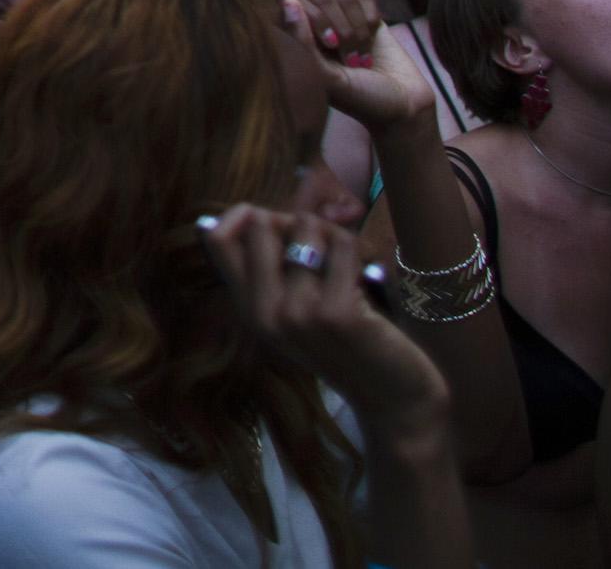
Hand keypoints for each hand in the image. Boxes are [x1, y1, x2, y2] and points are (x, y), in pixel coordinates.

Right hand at [200, 207, 450, 441]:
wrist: (392, 398)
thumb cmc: (348, 345)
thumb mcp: (296, 312)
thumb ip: (271, 269)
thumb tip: (251, 212)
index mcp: (249, 312)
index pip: (218, 239)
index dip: (242, 215)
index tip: (274, 223)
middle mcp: (264, 315)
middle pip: (260, 224)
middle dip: (294, 222)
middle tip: (322, 250)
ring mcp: (298, 315)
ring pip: (306, 226)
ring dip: (332, 235)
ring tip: (346, 269)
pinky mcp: (335, 313)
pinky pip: (343, 244)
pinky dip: (359, 252)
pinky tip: (367, 281)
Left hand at [281, 0, 438, 133]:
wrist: (405, 105)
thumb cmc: (362, 99)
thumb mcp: (328, 79)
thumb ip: (303, 43)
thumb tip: (288, 2)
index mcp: (302, 41)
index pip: (289, 2)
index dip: (310, 16)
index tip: (330, 44)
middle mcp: (320, 28)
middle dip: (337, 22)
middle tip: (351, 54)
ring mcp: (344, 20)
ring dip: (356, 23)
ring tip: (363, 51)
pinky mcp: (368, 15)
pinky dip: (370, 12)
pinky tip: (374, 33)